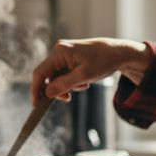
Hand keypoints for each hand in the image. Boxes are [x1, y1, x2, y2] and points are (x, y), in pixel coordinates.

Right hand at [30, 38, 150, 104]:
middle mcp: (59, 51)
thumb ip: (64, 84)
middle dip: (56, 89)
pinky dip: (71, 82)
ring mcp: (64, 54)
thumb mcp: (85, 76)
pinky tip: (84, 83)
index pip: (40, 72)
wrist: (119, 53)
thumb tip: (47, 93)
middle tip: (67, 99)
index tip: (37, 104)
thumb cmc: (104, 61)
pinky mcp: (70, 58)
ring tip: (82, 87)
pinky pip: (63, 74)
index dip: (36, 89)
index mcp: (60, 52)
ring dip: (66, 86)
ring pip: (56, 76)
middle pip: (47, 75)